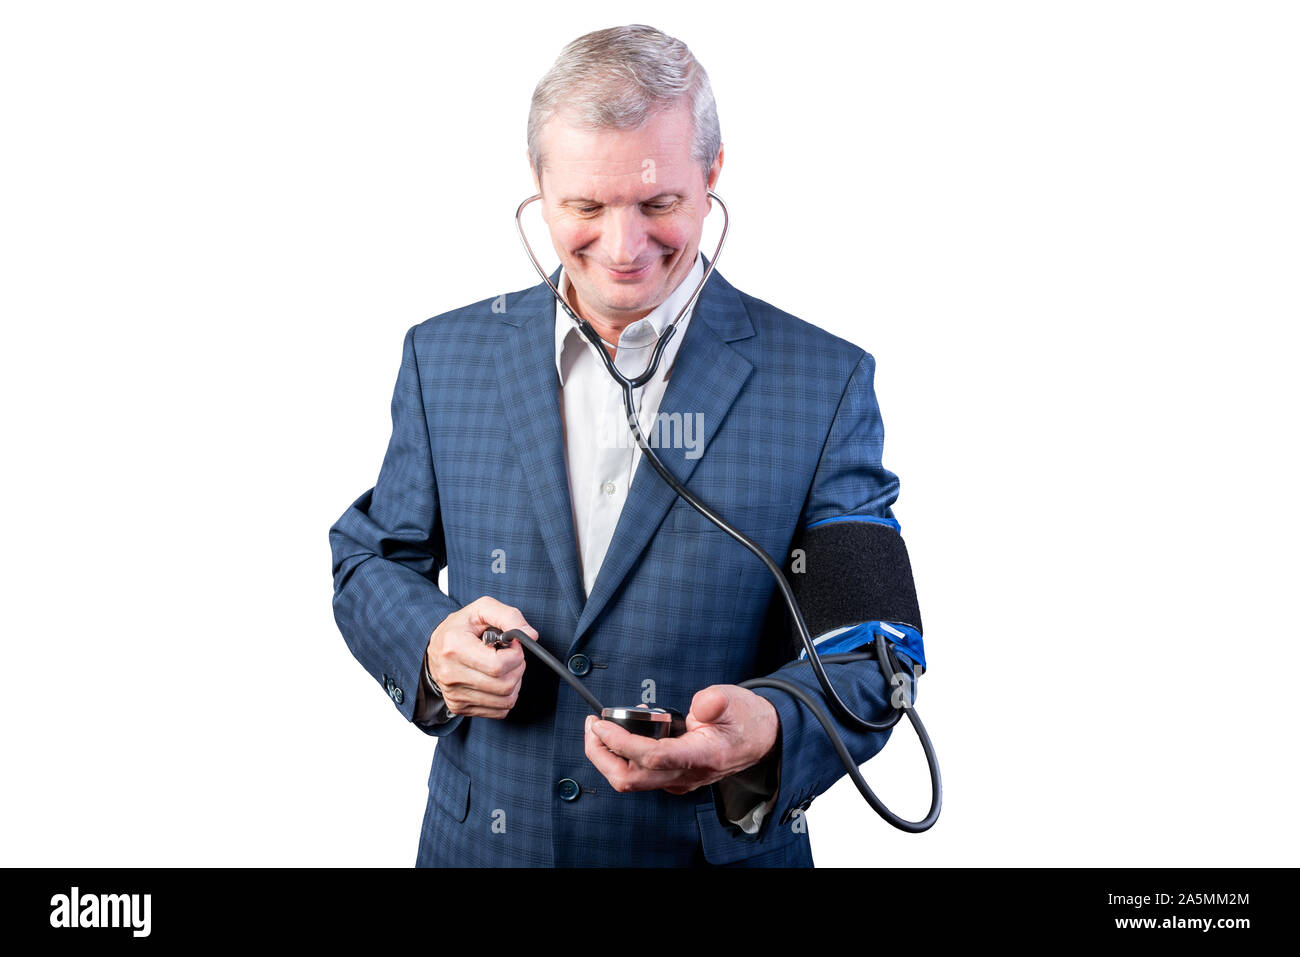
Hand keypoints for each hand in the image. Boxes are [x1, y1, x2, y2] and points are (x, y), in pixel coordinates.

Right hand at [425, 596, 536, 717]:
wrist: (435, 648)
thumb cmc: (461, 627)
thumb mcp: (482, 609)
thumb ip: (509, 616)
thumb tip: (530, 635)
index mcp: (454, 647)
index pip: (498, 665)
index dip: (516, 655)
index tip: (513, 645)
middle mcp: (450, 674)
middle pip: (504, 685)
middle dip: (518, 669)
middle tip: (511, 656)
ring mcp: (454, 694)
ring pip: (505, 700)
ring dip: (514, 683)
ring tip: (504, 667)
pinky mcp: (459, 707)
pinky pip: (499, 711)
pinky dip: (506, 696)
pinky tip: (497, 680)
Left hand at [584, 685, 778, 795]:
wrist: (762, 738)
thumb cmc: (747, 720)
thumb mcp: (735, 701)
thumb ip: (716, 702)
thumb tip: (701, 704)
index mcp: (701, 756)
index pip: (651, 758)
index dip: (621, 742)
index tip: (601, 724)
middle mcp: (686, 774)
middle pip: (630, 779)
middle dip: (601, 755)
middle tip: (592, 726)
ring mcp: (679, 780)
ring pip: (632, 781)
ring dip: (608, 757)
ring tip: (602, 728)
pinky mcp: (675, 777)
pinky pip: (640, 775)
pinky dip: (623, 756)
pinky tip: (624, 733)